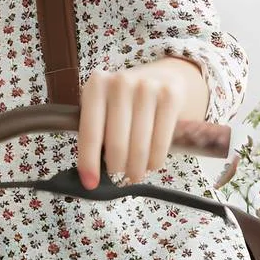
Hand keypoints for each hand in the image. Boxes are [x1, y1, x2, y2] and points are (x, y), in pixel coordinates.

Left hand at [75, 57, 206, 189]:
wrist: (163, 76)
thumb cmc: (126, 99)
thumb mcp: (104, 106)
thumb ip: (96, 131)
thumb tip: (91, 175)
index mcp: (96, 86)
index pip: (90, 133)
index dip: (89, 163)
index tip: (91, 183)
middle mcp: (120, 83)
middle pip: (116, 144)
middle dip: (117, 168)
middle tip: (119, 177)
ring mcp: (147, 88)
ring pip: (139, 146)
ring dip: (136, 168)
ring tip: (135, 174)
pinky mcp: (170, 96)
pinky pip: (161, 142)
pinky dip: (155, 160)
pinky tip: (151, 164)